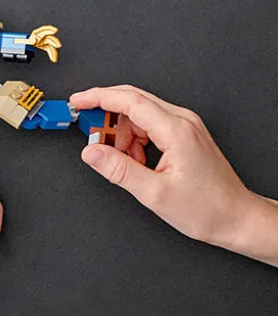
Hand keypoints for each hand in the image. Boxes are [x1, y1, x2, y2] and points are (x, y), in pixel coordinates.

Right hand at [69, 85, 259, 249]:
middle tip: (91, 137)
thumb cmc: (207, 209)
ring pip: (139, 115)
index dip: (98, 97)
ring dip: (122, 133)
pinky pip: (150, 125)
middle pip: (133, 102)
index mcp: (176, 130)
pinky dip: (135, 140)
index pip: (129, 100)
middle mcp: (182, 121)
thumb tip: (91, 152)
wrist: (237, 218)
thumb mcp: (154, 193)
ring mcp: (185, 126)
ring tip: (122, 161)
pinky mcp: (184, 134)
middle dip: (106, 116)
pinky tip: (136, 161)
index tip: (77, 101)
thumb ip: (118, 170)